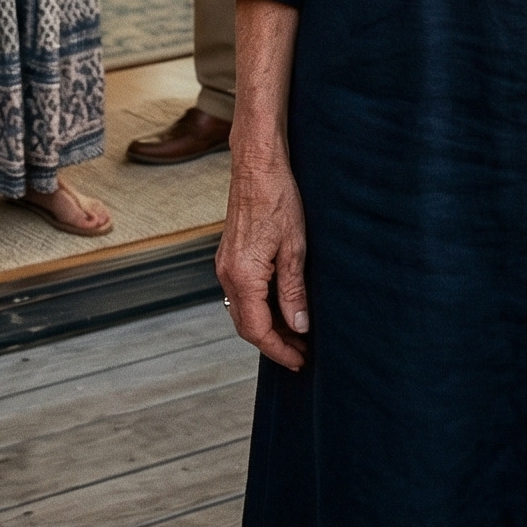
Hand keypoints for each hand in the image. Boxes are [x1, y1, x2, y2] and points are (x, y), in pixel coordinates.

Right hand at [218, 137, 308, 369]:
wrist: (257, 166)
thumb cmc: (278, 199)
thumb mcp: (295, 248)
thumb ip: (294, 291)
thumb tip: (299, 326)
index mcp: (242, 276)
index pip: (257, 330)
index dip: (279, 350)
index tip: (300, 361)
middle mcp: (227, 274)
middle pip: (246, 326)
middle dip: (273, 343)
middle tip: (301, 352)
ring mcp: (225, 265)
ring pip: (242, 311)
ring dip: (266, 326)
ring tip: (295, 333)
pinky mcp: (229, 256)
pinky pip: (240, 294)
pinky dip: (259, 308)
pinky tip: (280, 306)